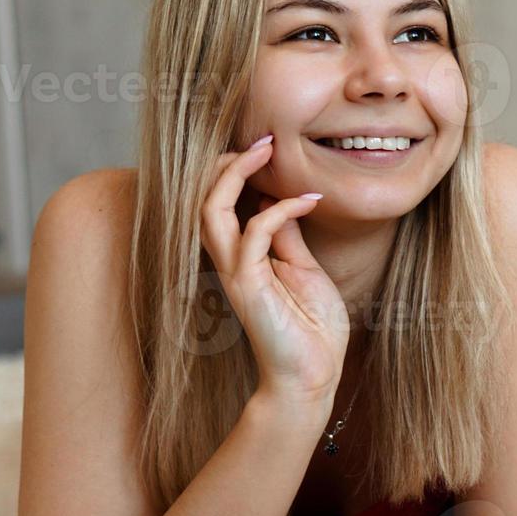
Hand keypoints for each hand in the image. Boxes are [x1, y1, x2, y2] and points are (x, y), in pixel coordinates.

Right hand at [201, 136, 347, 399]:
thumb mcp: (305, 270)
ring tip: (266, 149)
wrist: (313, 376)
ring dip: (236, 174)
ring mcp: (236, 273)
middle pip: (203, 199)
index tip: (268, 148)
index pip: (220, 202)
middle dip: (225, 162)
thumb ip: (287, 237)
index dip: (235, 170)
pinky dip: (279, 210)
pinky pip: (253, 235)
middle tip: (261, 139)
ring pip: (211, 211)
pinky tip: (307, 202)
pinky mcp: (248, 287)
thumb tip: (280, 199)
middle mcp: (230, 261)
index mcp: (242, 255)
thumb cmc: (311, 328)